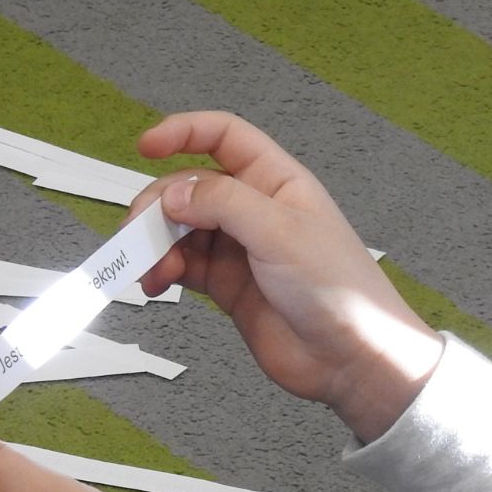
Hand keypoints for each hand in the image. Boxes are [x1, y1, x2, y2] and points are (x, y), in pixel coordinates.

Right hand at [132, 113, 444, 442]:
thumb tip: (174, 193)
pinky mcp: (229, 285)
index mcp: (278, 181)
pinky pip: (184, 265)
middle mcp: (257, 210)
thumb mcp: (280, 231)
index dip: (184, 133)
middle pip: (190, 187)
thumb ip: (223, 203)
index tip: (146, 146)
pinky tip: (157, 281)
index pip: (224, 137)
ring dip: (156, 243)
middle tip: (140, 233)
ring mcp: (241, 249)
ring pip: (181, 229)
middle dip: (159, 205)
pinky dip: (163, 269)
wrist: (351, 358)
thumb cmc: (341, 290)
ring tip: (149, 268)